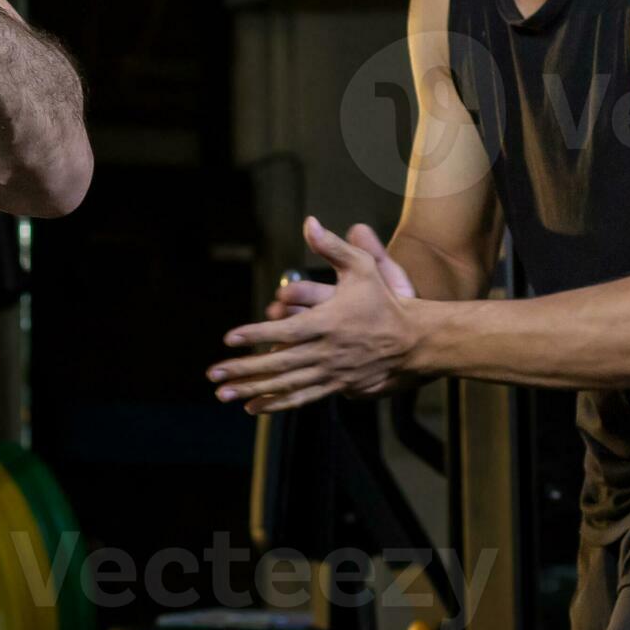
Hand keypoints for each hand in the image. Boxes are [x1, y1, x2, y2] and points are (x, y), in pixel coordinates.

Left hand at [209, 219, 420, 414]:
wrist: (415, 341)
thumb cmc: (386, 301)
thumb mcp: (363, 267)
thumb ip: (333, 246)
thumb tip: (309, 222)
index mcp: (328, 322)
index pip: (285, 331)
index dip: (256, 334)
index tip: (230, 338)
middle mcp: (327, 352)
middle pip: (279, 363)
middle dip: (243, 369)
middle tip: (213, 375)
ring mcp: (332, 373)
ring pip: (286, 385)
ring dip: (253, 390)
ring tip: (223, 395)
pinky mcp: (338, 387)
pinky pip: (302, 398)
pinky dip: (277, 403)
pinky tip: (253, 407)